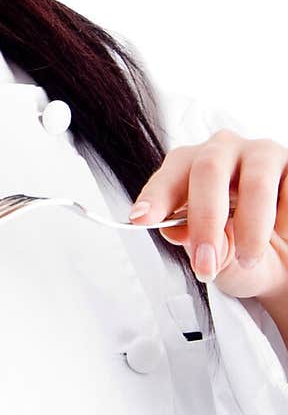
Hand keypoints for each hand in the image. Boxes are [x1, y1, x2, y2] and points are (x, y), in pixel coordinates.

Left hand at [128, 129, 287, 302]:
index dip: (155, 197)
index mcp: (189, 166)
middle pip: (207, 171)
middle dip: (205, 221)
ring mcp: (261, 153)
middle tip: (206, 263)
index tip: (140, 219)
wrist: (282, 257)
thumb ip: (196, 244)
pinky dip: (283, 222)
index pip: (169, 176)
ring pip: (255, 183)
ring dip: (251, 229)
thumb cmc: (237, 247)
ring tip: (249, 259)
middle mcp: (222, 151)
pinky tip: (281, 235)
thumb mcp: (211, 254)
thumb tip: (186, 236)